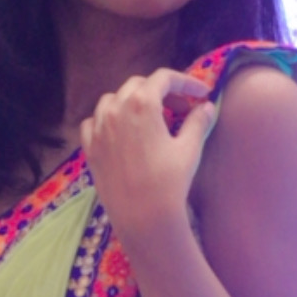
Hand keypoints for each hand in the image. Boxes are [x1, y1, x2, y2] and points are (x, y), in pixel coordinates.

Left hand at [79, 70, 216, 245]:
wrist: (143, 217)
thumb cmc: (170, 181)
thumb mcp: (189, 148)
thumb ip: (198, 121)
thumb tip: (206, 106)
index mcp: (142, 103)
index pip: (164, 78)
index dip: (186, 81)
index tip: (201, 93)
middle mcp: (116, 108)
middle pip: (138, 85)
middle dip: (162, 91)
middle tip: (181, 108)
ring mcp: (98, 127)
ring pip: (113, 100)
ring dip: (133, 101)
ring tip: (150, 117)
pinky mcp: (89, 147)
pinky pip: (94, 122)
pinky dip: (108, 119)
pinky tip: (121, 131)